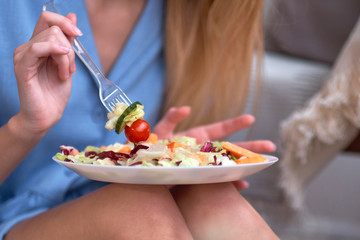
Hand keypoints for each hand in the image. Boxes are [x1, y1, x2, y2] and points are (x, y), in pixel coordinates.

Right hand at [12, 11, 80, 136]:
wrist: (47, 115)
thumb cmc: (55, 93)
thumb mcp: (67, 63)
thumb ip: (69, 41)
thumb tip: (72, 16)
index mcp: (39, 45)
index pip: (47, 18)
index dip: (64, 22)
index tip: (79, 34)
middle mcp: (29, 47)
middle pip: (54, 29)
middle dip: (70, 49)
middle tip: (70, 70)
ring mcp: (23, 56)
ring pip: (51, 38)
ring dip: (66, 58)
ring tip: (65, 74)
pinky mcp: (22, 67)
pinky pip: (37, 48)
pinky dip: (54, 51)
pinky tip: (62, 63)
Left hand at [154, 106, 275, 190]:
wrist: (143, 170)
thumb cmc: (150, 149)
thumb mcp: (160, 131)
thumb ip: (172, 118)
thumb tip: (186, 108)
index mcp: (198, 137)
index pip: (220, 129)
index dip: (235, 124)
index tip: (251, 118)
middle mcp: (205, 151)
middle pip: (232, 147)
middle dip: (251, 146)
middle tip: (271, 146)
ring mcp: (205, 166)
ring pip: (229, 164)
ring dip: (246, 165)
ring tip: (263, 166)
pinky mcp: (200, 179)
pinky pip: (218, 182)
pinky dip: (229, 183)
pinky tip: (241, 184)